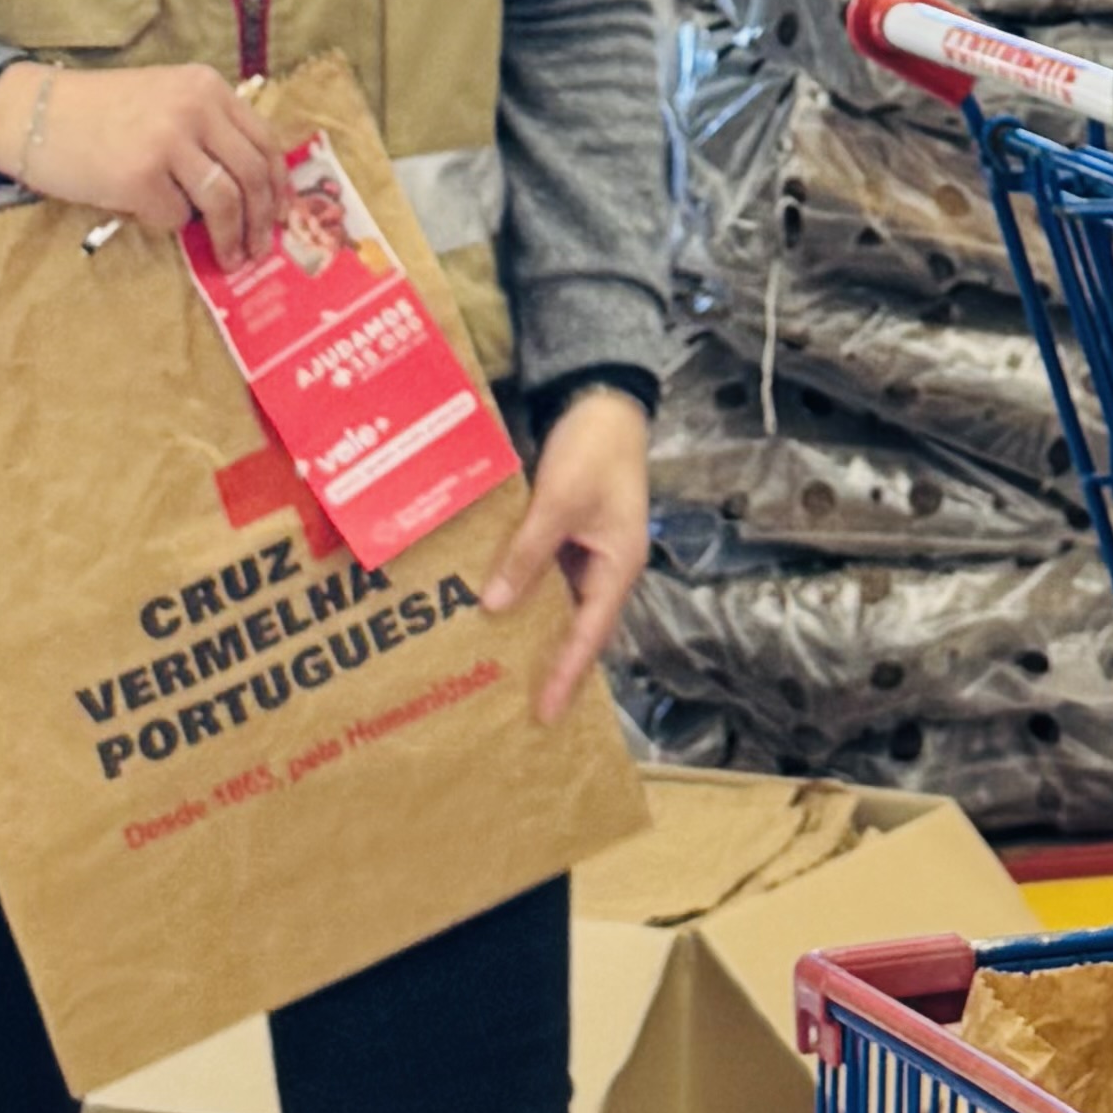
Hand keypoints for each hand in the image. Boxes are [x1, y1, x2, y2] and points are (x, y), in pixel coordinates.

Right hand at [0, 57, 284, 262]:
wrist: (33, 114)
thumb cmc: (100, 112)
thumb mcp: (165, 98)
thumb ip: (206, 127)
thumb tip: (252, 187)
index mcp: (206, 87)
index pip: (264, 140)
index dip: (279, 184)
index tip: (282, 213)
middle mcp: (195, 108)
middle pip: (252, 175)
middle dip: (263, 220)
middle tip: (261, 248)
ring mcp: (168, 142)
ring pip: (224, 202)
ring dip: (231, 238)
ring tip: (231, 257)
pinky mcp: (138, 177)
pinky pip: (174, 217)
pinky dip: (170, 224)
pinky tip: (152, 214)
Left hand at [484, 387, 650, 726]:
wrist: (605, 401)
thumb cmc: (592, 451)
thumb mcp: (559, 502)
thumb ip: (528, 553)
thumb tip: (494, 606)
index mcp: (619, 564)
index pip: (590, 633)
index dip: (568, 673)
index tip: (546, 711)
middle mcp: (609, 565)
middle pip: (582, 626)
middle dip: (556, 664)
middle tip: (523, 706)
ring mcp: (592, 550)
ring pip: (563, 603)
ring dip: (539, 631)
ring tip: (506, 668)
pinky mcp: (574, 533)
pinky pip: (551, 577)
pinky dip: (528, 595)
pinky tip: (498, 607)